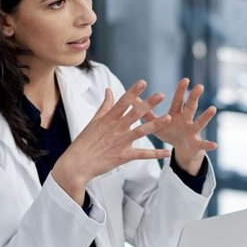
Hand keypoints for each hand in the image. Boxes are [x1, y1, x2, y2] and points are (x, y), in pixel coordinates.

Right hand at [53, 80, 172, 203]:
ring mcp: (120, 142)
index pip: (123, 102)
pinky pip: (142, 154)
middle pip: (134, 114)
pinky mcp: (123, 156)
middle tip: (161, 95)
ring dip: (156, 125)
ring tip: (169, 117)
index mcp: (109, 119)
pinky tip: (167, 152)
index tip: (143, 82)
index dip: (133, 92)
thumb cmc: (84, 142)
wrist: (77, 164)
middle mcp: (116, 129)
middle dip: (148, 104)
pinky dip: (155, 154)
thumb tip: (109, 90)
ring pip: (141, 131)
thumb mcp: (94, 121)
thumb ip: (105, 106)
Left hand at [151, 78, 216, 175]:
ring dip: (206, 116)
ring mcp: (193, 131)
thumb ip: (145, 113)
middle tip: (199, 86)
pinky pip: (203, 144)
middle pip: (190, 107)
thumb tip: (131, 99)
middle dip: (194, 97)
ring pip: (200, 122)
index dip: (181, 91)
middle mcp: (186, 120)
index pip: (179, 100)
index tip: (185, 79)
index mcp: (176, 114)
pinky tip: (215, 145)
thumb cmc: (169, 132)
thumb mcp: (156, 124)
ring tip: (212, 109)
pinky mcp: (196, 144)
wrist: (182, 149)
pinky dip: (208, 145)